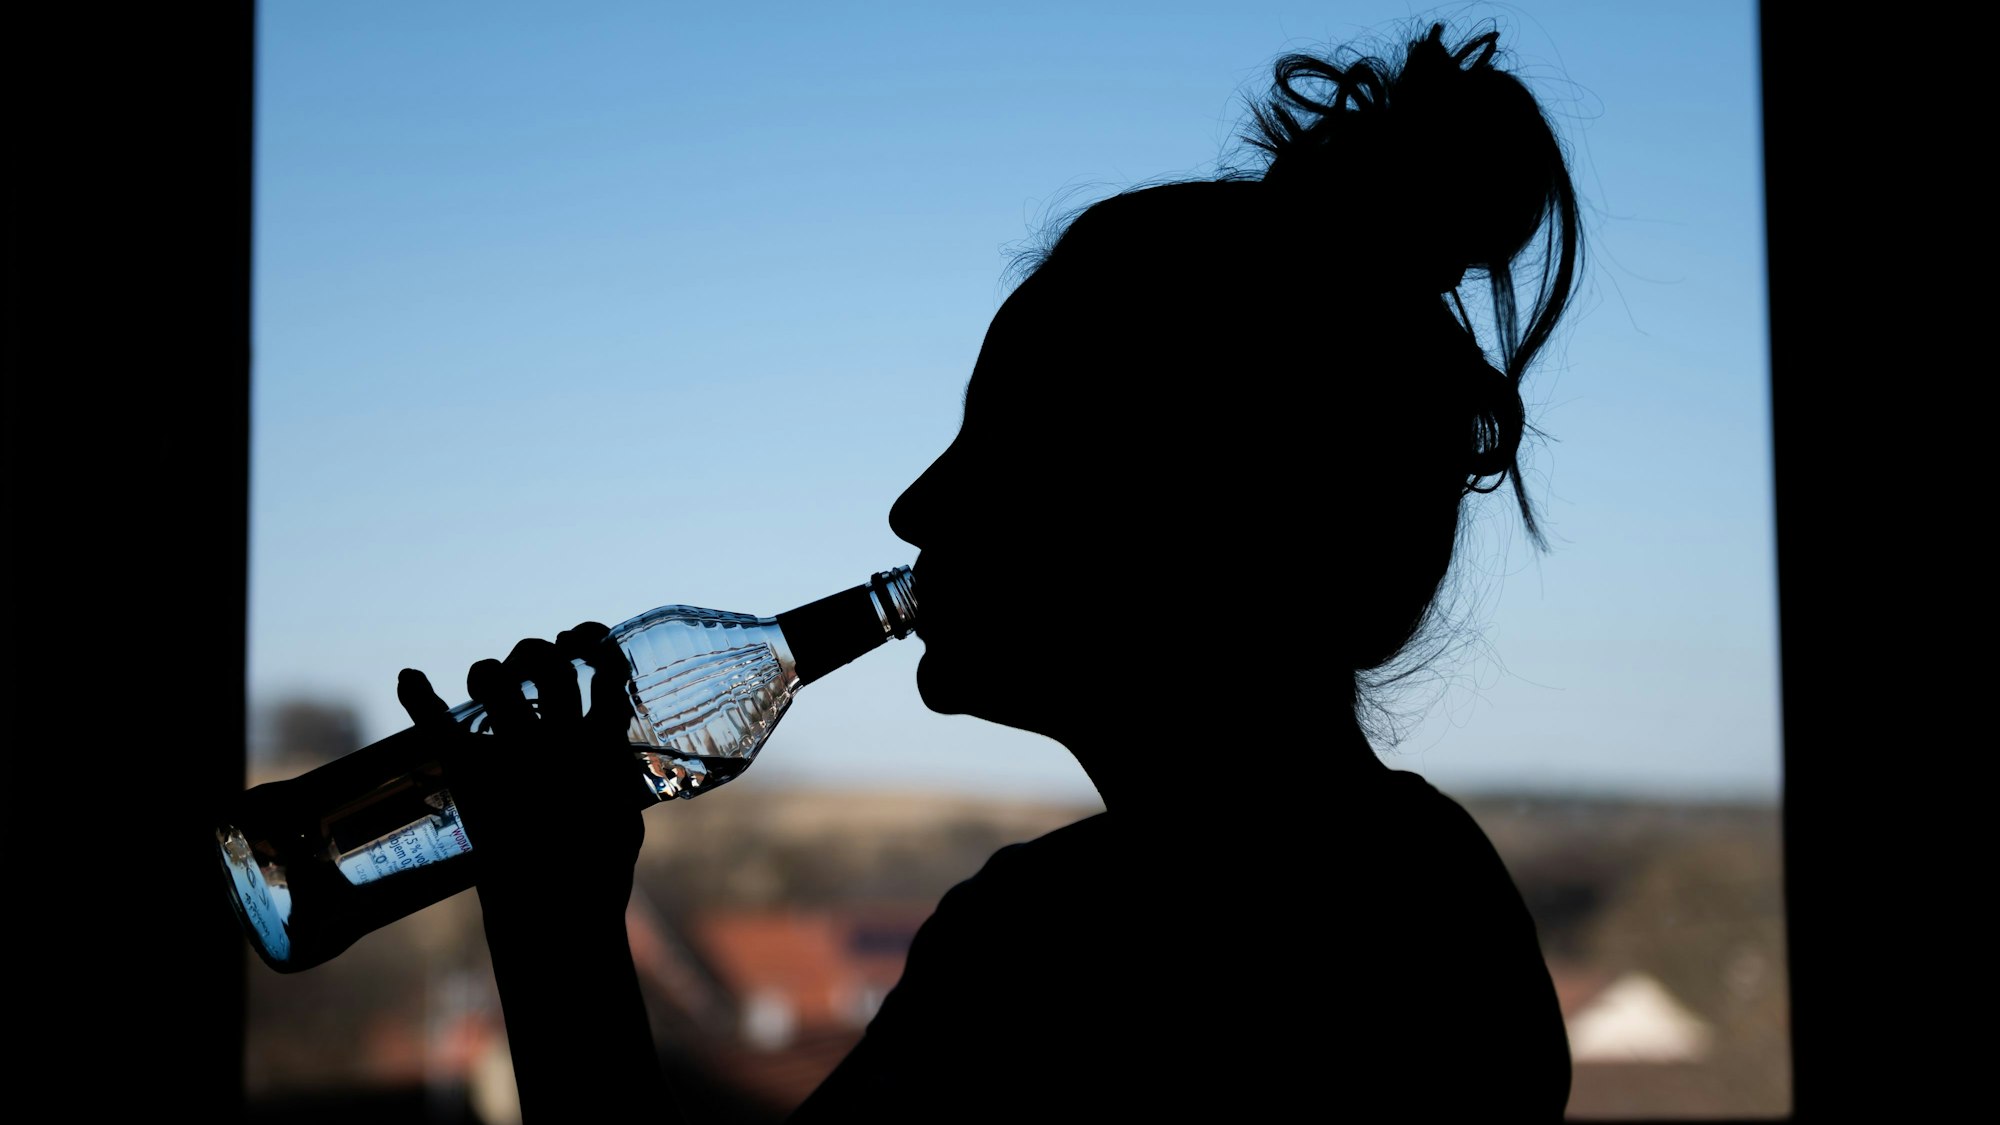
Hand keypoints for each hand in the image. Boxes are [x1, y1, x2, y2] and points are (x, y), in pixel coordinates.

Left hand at [397, 622, 644, 920]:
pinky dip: (418, 696)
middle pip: (548, 664)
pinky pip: (439, 723)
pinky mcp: (472, 774)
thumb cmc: (597, 875)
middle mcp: (558, 737)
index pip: (605, 672)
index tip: (585, 646)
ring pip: (499, 679)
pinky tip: (408, 677)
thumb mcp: (625, 821)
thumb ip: (616, 785)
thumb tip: (609, 766)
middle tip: (525, 669)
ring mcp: (514, 751)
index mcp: (602, 745)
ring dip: (489, 671)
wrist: (556, 911)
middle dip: (536, 654)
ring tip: (484, 682)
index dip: (595, 649)